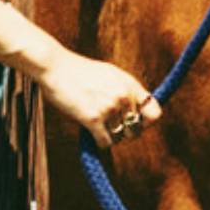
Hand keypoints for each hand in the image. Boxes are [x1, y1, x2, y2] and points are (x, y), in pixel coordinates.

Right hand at [38, 44, 162, 151]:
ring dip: (108, 135)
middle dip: (124, 131)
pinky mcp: (93, 119)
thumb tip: (136, 110)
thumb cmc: (79, 71)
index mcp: (130, 85)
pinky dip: (99, 142)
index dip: (147, 123)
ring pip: (119, 138)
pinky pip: (105, 142)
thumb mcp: (109, 74)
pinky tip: (91, 132)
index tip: (136, 123)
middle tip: (109, 125)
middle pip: (135, 131)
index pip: (155, 113)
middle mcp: (123, 97)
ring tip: (96, 123)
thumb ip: (124, 90)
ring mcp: (109, 108)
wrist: (54, 67)